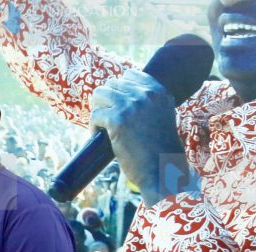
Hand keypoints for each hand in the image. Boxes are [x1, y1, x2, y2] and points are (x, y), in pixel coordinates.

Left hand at [89, 69, 188, 206]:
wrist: (162, 171)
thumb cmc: (159, 150)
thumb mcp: (160, 117)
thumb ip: (147, 105)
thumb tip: (120, 98)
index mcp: (159, 91)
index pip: (129, 76)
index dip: (118, 92)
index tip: (117, 109)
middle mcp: (146, 94)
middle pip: (111, 84)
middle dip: (106, 103)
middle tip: (107, 122)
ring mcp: (131, 105)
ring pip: (99, 94)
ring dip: (97, 111)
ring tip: (101, 127)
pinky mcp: (118, 120)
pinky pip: (95, 115)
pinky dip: (93, 127)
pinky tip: (99, 137)